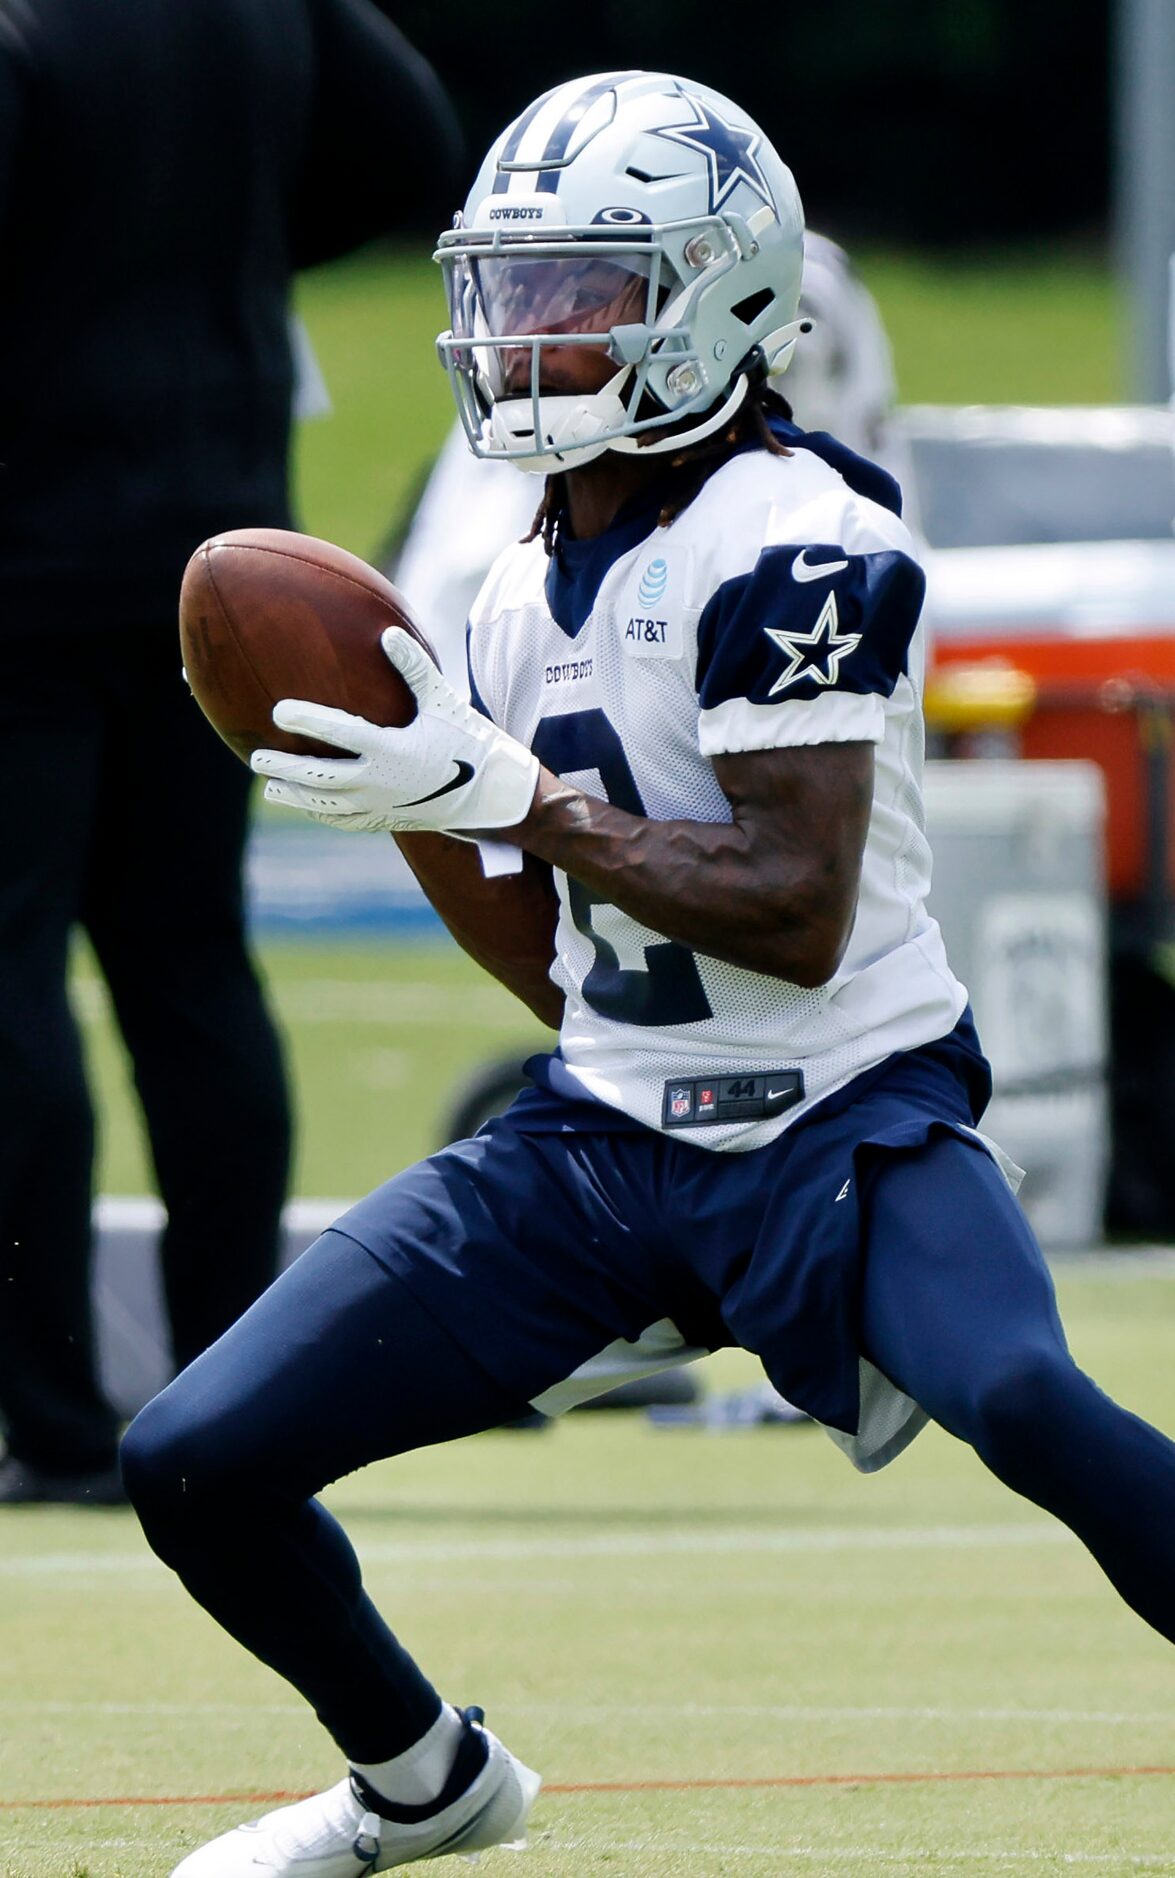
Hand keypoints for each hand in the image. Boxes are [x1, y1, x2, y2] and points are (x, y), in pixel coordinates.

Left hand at [250, 628, 538, 834]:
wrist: (491, 796)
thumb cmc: (468, 742)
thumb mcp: (444, 702)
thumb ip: (414, 668)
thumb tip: (387, 633)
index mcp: (392, 750)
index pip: (339, 733)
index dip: (307, 720)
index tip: (278, 710)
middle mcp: (380, 782)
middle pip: (320, 776)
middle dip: (285, 766)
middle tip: (257, 755)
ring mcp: (381, 806)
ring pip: (326, 804)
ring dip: (295, 795)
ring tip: (269, 784)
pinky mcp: (386, 821)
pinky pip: (345, 820)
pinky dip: (321, 813)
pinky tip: (306, 805)